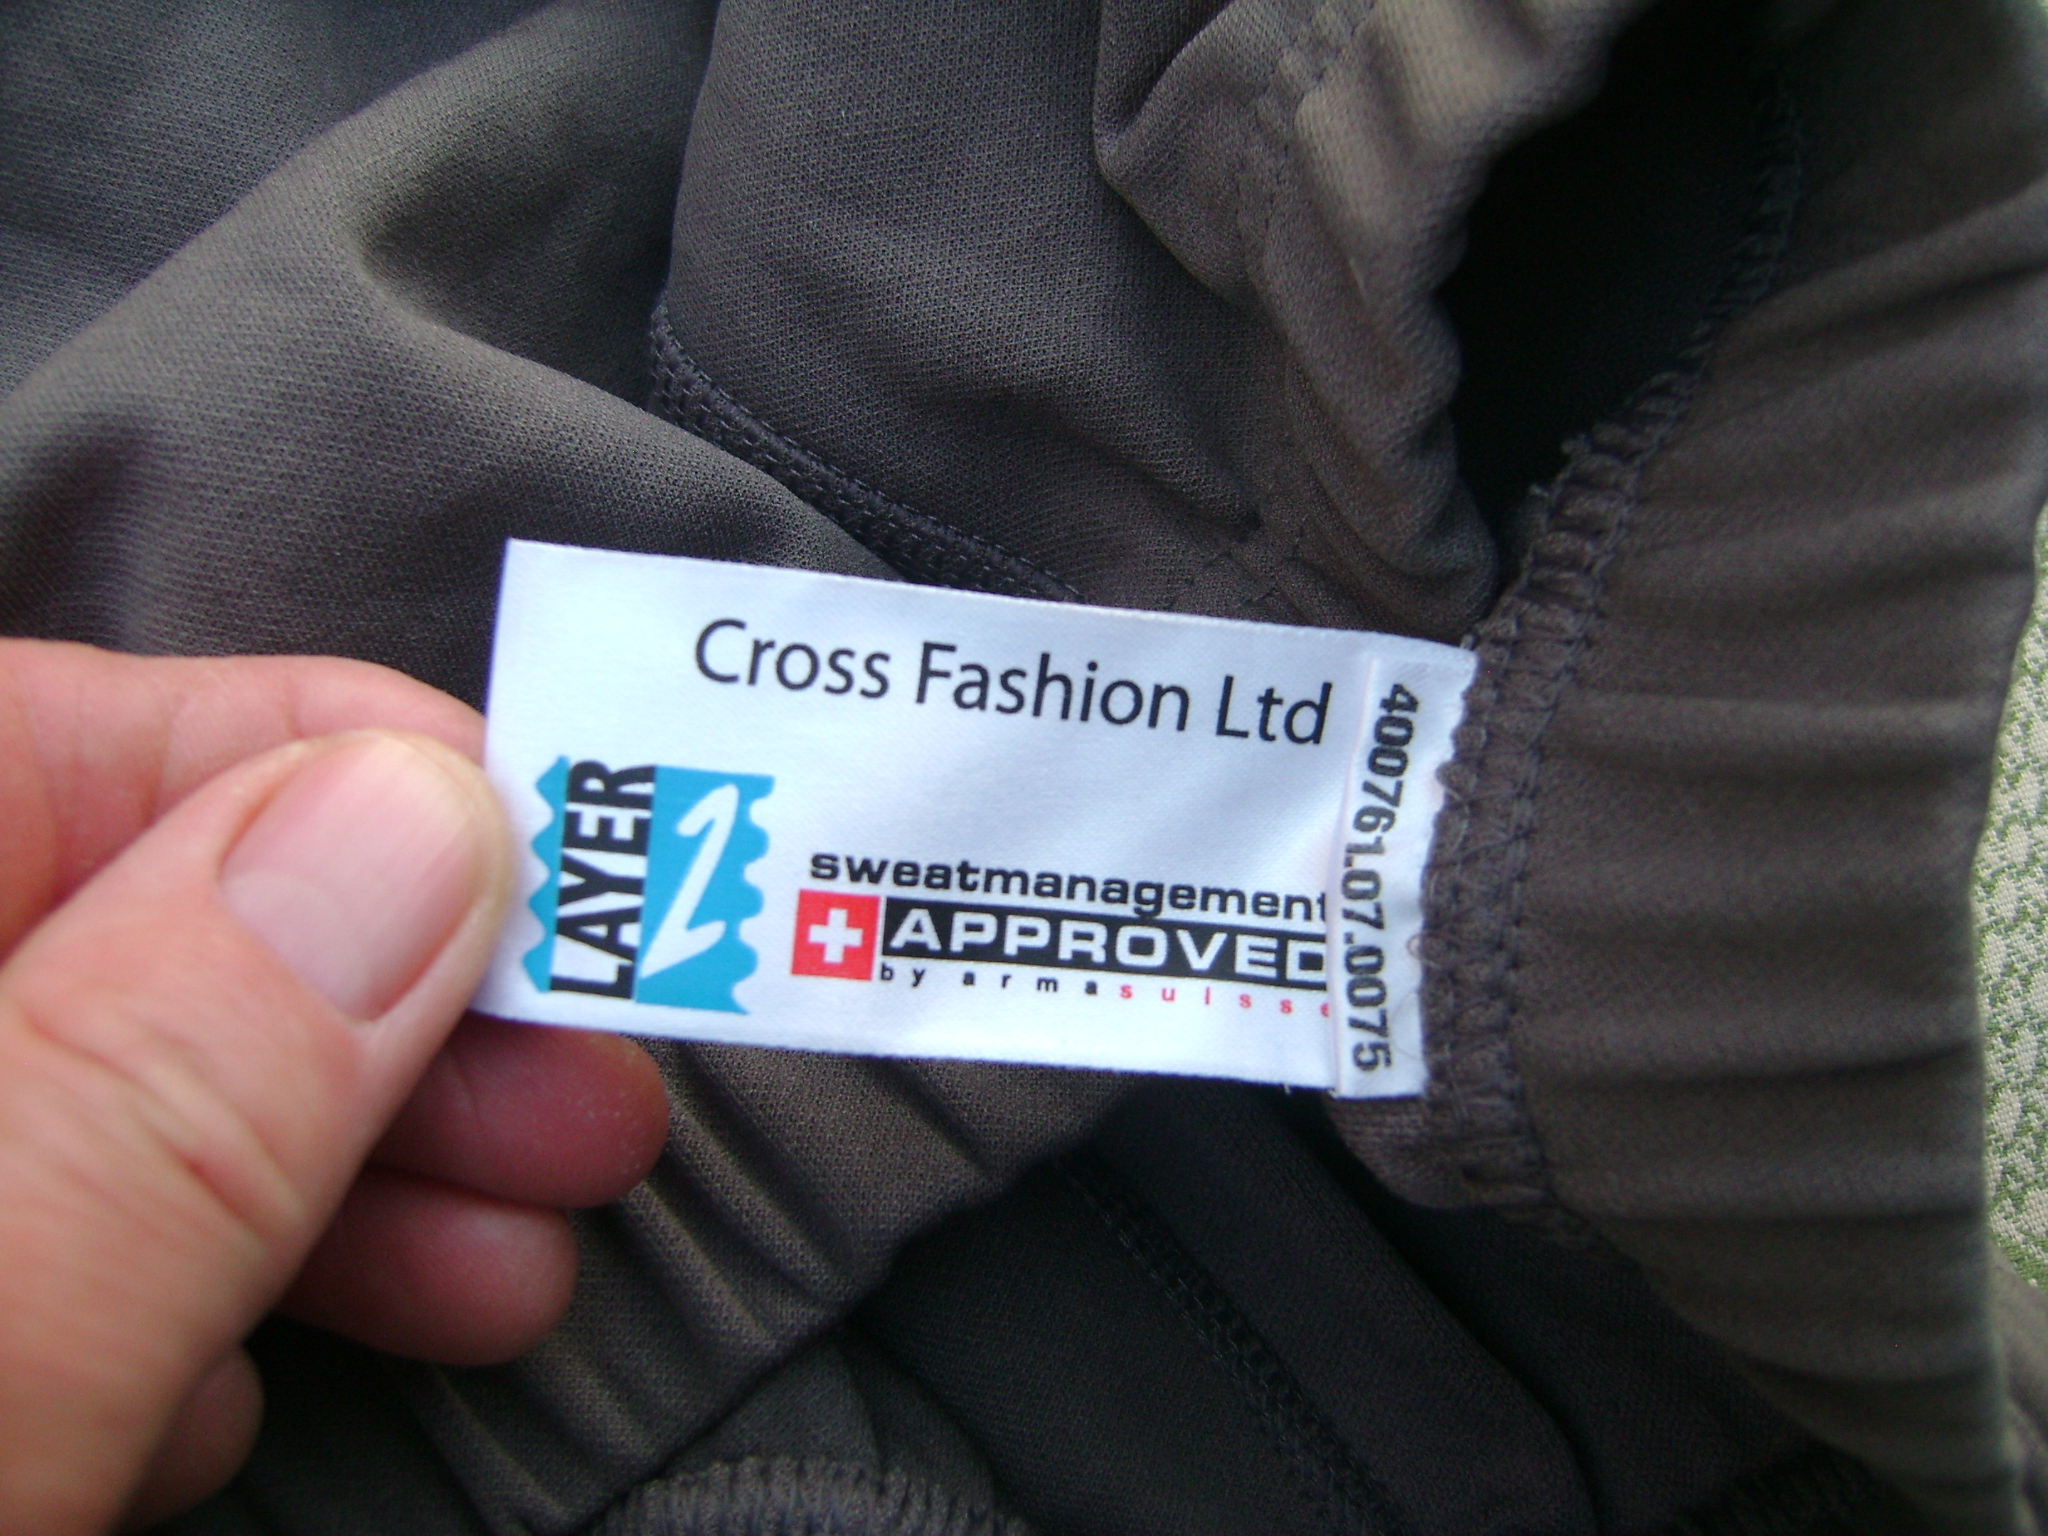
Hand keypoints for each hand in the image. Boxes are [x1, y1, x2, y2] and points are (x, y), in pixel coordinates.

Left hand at [0, 642, 670, 1534]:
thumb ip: (159, 1096)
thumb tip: (423, 821)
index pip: (50, 734)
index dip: (331, 762)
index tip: (568, 861)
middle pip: (126, 934)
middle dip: (390, 1018)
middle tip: (596, 1112)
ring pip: (112, 1105)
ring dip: (341, 1173)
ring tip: (510, 1270)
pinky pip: (51, 1248)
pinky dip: (180, 1298)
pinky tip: (228, 1392)